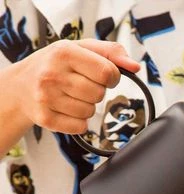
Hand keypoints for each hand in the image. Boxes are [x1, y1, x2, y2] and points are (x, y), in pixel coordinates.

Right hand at [10, 39, 140, 134]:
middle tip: (80, 85)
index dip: (112, 77)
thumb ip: (110, 52)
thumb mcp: (80, 48)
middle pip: (99, 94)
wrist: (21, 86)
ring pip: (90, 112)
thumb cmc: (56, 65)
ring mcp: (47, 98)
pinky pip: (80, 127)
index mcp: (64, 52)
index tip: (104, 76)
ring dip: (87, 107)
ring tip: (70, 96)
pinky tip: (66, 109)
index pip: (107, 72)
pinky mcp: (46, 119)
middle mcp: (52, 74)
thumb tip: (135, 66)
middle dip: (96, 91)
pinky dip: (78, 122)